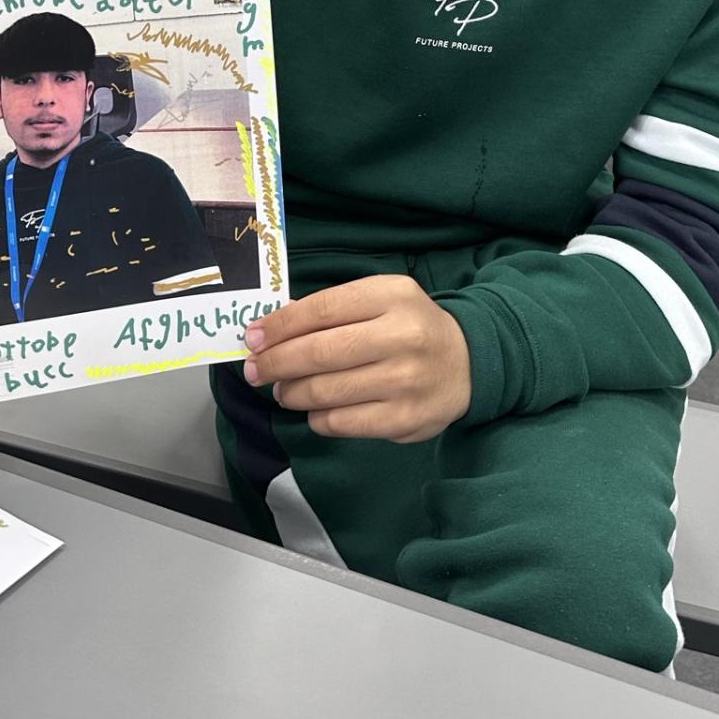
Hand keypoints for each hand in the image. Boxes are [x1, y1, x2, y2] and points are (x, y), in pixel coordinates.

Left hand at [243, 275, 470, 443]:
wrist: (467, 362)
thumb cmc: (410, 325)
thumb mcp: (380, 299)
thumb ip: (333, 310)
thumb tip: (272, 329)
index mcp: (392, 296)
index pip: (322, 310)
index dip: (280, 326)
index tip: (252, 338)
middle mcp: (402, 336)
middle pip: (320, 352)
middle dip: (276, 363)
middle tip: (255, 370)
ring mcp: (405, 381)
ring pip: (326, 392)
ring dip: (292, 393)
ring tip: (283, 391)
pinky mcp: (405, 420)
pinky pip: (342, 423)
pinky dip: (318, 417)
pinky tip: (315, 409)